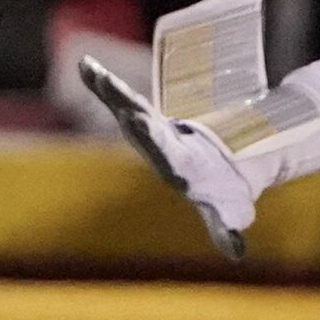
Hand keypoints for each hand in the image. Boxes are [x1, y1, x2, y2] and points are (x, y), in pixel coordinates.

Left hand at [79, 56, 255, 257]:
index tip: (140, 120)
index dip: (152, 135)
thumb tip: (236, 253)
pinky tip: (84, 65)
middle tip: (112, 89)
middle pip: (140, 125)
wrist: (220, 177)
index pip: (163, 150)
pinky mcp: (147, 117)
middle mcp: (157, 149)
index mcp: (178, 167)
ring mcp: (150, 132)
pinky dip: (103, 82)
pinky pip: (122, 97)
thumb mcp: (233, 211)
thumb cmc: (227, 194)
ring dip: (109, 90)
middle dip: (127, 108)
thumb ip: (229, 229)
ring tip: (90, 70)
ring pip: (127, 107)